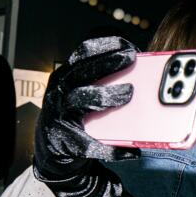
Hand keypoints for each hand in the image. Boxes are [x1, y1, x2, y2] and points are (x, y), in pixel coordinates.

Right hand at [33, 36, 138, 183]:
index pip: (83, 53)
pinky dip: (112, 149)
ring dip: (107, 95)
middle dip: (107, 63)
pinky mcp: (66, 140)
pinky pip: (91, 144)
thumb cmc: (75, 114)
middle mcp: (60, 91)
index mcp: (67, 76)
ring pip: (82, 100)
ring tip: (130, 93)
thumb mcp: (82, 93)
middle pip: (82, 72)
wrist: (52, 147)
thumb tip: (143, 78)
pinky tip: (132, 152)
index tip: (127, 45)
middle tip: (131, 59)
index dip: (104, 46)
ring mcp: (60, 115)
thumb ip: (103, 83)